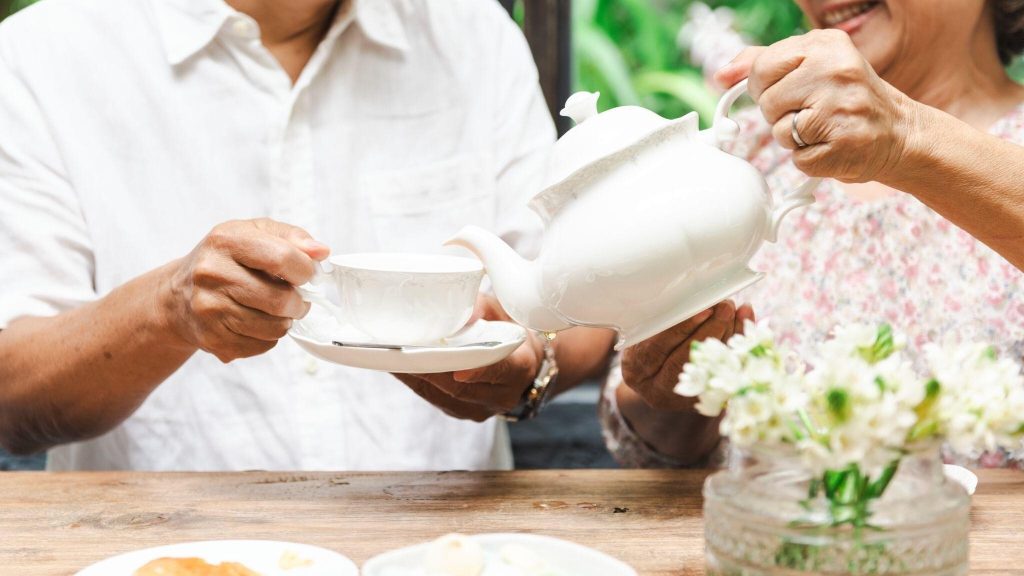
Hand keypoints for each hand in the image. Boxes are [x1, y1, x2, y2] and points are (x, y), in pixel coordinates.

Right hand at [167, 218, 328, 361]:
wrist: (178, 295)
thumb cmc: (225, 260)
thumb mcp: (254, 233)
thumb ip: (292, 237)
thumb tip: (321, 252)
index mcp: (225, 241)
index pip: (283, 258)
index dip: (306, 270)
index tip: (309, 274)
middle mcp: (211, 274)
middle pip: (280, 299)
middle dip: (299, 302)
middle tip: (297, 299)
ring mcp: (208, 309)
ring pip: (274, 327)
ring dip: (285, 321)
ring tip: (275, 310)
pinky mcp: (211, 338)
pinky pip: (262, 345)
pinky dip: (268, 337)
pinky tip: (256, 322)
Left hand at [394, 295, 544, 421]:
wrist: (521, 364)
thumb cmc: (508, 331)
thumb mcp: (501, 312)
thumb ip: (481, 308)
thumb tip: (462, 313)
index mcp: (520, 368)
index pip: (499, 370)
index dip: (478, 371)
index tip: (458, 369)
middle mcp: (501, 395)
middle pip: (460, 386)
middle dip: (429, 368)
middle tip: (401, 350)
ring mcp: (479, 408)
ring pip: (442, 394)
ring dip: (415, 375)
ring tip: (390, 355)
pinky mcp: (460, 412)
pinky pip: (433, 398)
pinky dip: (415, 380)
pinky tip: (398, 364)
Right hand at [621, 301, 753, 411]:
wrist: (654, 378)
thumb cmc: (646, 344)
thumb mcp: (645, 331)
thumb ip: (663, 317)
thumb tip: (694, 295)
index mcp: (635, 369)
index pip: (657, 348)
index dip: (681, 328)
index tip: (703, 309)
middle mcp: (655, 388)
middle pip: (685, 359)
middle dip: (709, 330)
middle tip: (724, 306)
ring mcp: (680, 399)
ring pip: (708, 367)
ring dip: (726, 336)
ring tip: (735, 312)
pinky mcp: (702, 400)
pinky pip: (724, 373)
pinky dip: (737, 349)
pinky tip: (744, 328)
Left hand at [715, 29, 916, 183]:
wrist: (899, 133)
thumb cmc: (846, 98)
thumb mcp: (812, 65)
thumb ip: (764, 63)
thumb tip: (720, 75)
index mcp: (825, 45)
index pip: (761, 67)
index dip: (764, 86)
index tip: (785, 91)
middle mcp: (836, 71)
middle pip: (767, 101)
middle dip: (780, 113)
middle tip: (812, 110)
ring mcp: (841, 109)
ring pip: (780, 132)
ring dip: (795, 138)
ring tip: (825, 128)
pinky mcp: (843, 145)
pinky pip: (798, 159)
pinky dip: (810, 159)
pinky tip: (833, 145)